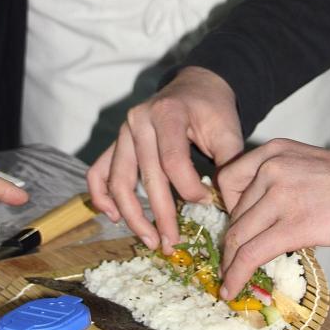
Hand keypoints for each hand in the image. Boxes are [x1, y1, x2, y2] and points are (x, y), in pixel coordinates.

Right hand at [87, 67, 243, 251]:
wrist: (196, 86)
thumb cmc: (212, 108)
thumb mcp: (228, 129)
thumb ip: (230, 164)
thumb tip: (230, 206)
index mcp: (167, 113)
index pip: (173, 161)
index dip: (189, 189)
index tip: (207, 203)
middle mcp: (139, 121)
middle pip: (146, 176)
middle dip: (160, 215)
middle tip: (172, 244)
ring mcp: (123, 132)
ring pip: (117, 180)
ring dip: (131, 215)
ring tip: (150, 240)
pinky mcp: (116, 142)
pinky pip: (98, 172)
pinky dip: (102, 196)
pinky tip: (115, 217)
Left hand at [217, 139, 329, 299]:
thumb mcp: (308, 166)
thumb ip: (281, 180)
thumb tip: (262, 215)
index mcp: (274, 151)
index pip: (228, 179)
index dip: (227, 209)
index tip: (235, 228)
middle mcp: (271, 168)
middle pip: (234, 212)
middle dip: (232, 239)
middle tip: (235, 260)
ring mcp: (281, 195)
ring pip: (239, 235)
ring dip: (230, 262)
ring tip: (229, 280)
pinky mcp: (294, 225)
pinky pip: (252, 253)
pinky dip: (237, 274)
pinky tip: (232, 289)